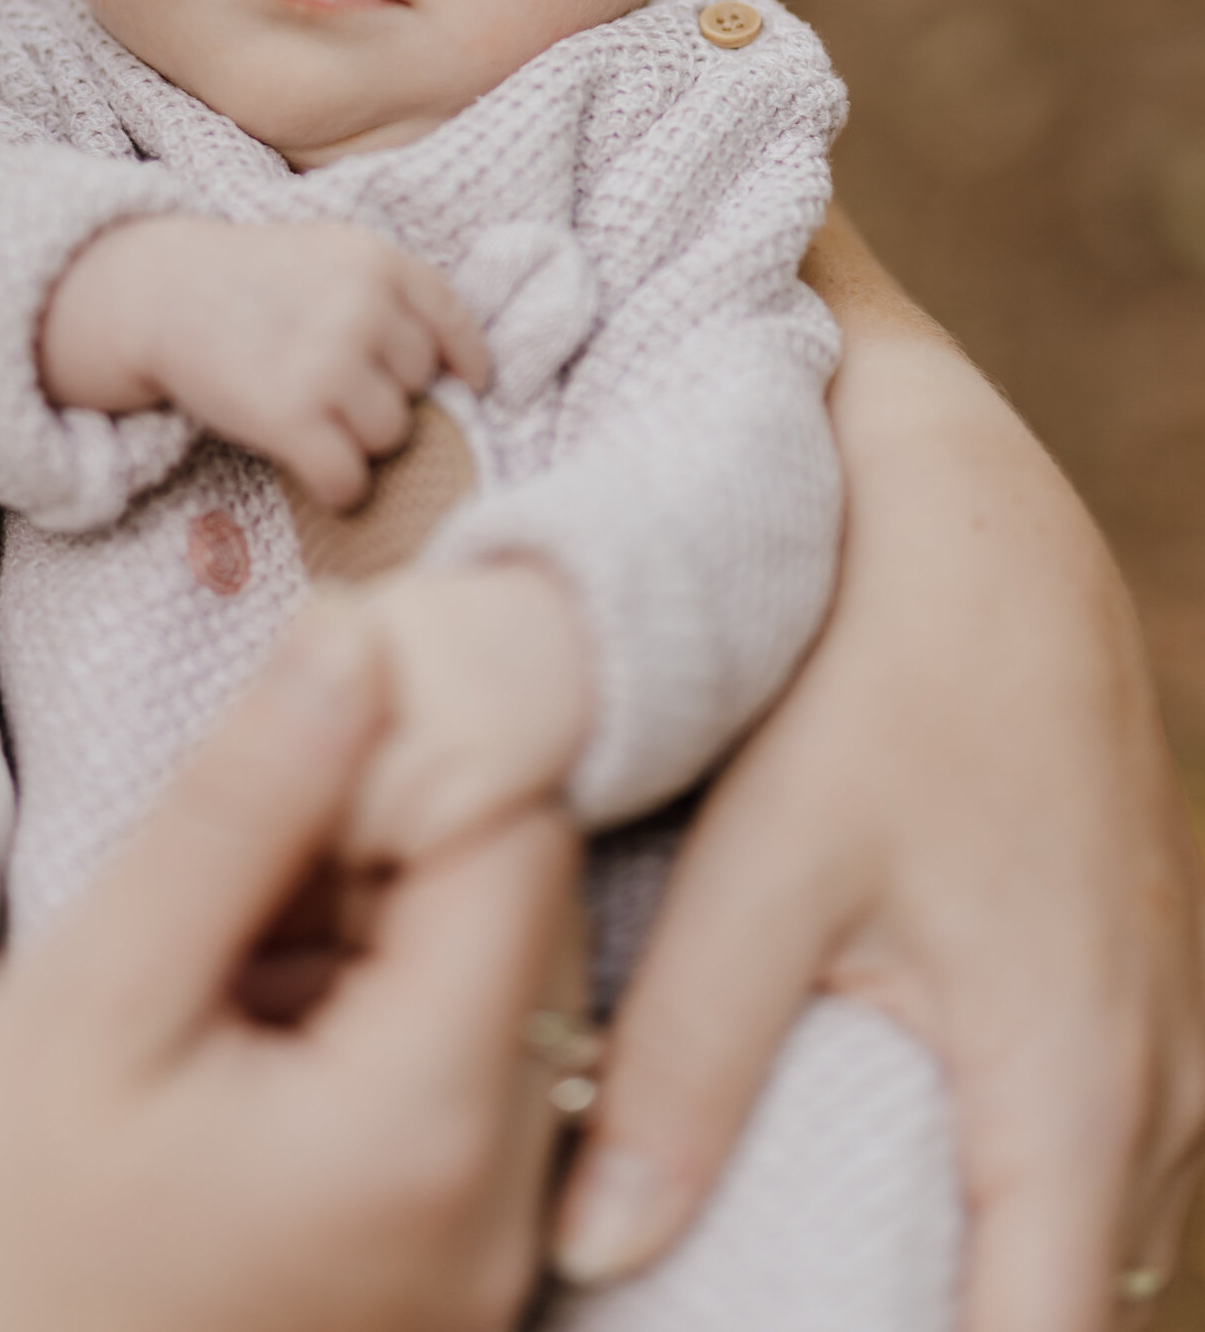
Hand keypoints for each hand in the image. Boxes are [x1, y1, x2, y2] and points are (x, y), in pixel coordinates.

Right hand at [0, 605, 577, 1331]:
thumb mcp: (90, 1001)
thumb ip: (237, 809)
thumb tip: (350, 633)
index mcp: (427, 1127)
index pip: (519, 837)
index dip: (431, 734)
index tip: (312, 703)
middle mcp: (502, 1205)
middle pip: (522, 913)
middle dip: (401, 826)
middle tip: (245, 822)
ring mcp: (484, 1257)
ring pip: (494, 987)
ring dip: (379, 916)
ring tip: (223, 940)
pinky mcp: (447, 1274)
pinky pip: (461, 1081)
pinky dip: (371, 1011)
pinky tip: (246, 1022)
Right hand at [40, 216, 490, 506]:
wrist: (160, 294)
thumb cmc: (250, 279)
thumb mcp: (328, 252)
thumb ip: (391, 293)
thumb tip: (461, 370)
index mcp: (377, 262)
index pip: (451, 322)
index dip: (464, 361)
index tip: (470, 386)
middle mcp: (362, 309)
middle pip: (420, 386)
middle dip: (385, 393)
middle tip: (331, 385)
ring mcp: (328, 364)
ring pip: (390, 436)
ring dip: (358, 439)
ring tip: (313, 416)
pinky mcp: (291, 418)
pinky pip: (349, 479)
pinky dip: (338, 486)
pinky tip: (313, 467)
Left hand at [552, 253, 1204, 1331]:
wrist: (972, 499)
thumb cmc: (876, 665)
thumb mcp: (768, 862)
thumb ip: (685, 1064)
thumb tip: (600, 1250)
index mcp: (1074, 1084)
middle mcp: (1155, 1078)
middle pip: (1050, 1300)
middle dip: (912, 1316)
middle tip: (738, 1304)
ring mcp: (1159, 1016)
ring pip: (1069, 1216)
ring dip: (951, 1252)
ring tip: (780, 1245)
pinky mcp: (1126, 957)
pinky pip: (1079, 1128)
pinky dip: (984, 1166)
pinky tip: (859, 1133)